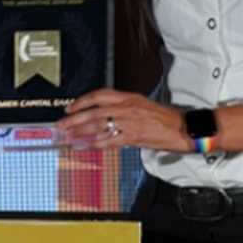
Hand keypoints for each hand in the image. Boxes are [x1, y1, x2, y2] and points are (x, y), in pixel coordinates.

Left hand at [55, 88, 191, 151]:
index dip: (82, 101)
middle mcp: (127, 107)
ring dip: (80, 132)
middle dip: (74, 119)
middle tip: (61, 124)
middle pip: (94, 111)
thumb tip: (105, 115)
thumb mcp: (141, 105)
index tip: (70, 107)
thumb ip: (123, 108)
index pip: (99, 95)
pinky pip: (109, 141)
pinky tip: (83, 146)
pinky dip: (94, 144)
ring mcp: (129, 122)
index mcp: (129, 97)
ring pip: (98, 126)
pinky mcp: (133, 137)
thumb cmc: (164, 118)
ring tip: (67, 136)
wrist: (182, 128)